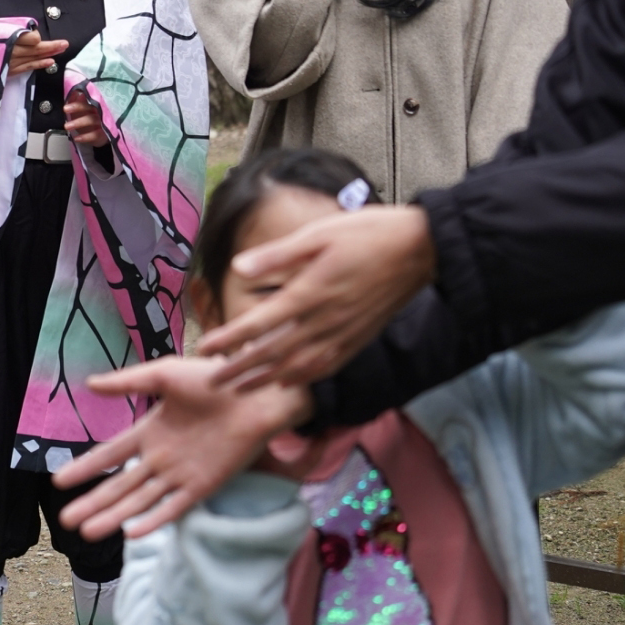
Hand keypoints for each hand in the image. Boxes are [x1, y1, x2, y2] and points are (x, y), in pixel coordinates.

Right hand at [7, 29, 67, 77]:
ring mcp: (12, 62)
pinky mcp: (11, 70)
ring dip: (50, 54)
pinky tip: (51, 61)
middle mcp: (13, 51)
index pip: (33, 38)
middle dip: (52, 46)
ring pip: (35, 57)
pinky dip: (41, 64)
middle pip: (38, 49)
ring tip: (62, 50)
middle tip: (65, 43)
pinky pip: (29, 67)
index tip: (34, 32)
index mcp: (9, 38)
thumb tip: (31, 29)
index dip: (37, 35)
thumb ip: (14, 27)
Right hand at [49, 356, 310, 540]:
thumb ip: (128, 381)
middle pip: (120, 485)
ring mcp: (181, 474)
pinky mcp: (204, 485)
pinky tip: (131, 531)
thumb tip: (89, 384)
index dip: (86, 468)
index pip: (111, 454)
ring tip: (87, 532)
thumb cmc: (213, 378)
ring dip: (114, 516)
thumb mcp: (164, 374)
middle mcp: (162, 458)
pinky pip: (174, 507)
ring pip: (140, 501)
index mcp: (151, 431)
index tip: (59, 482)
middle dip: (93, 502)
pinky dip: (153, 519)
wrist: (255, 391)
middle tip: (66, 521)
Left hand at [63, 91, 107, 146]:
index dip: (76, 101)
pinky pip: (95, 135)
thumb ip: (76, 100)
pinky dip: (85, 137)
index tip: (66, 106)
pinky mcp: (104, 133)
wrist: (103, 134)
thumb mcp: (82, 109)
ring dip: (78, 122)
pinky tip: (76, 138)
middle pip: (90, 107)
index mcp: (94, 103)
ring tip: (67, 126)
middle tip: (65, 109)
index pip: (86, 99)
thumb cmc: (90, 118)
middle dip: (77, 107)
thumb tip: (73, 92)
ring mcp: (103, 122)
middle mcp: (99, 111)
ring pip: (92, 120)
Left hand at [197, 205, 436, 386]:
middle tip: (213, 382)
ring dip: (266, 381)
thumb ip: (277, 256)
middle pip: (273, 354)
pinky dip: (302, 379)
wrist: (419, 250)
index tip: (204, 349)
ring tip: (242, 389)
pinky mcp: (358, 339)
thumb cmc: (366, 234)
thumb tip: (238, 268)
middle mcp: (323, 322)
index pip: (258, 324)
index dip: (229, 338)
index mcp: (308, 294)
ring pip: (297, 368)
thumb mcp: (317, 234)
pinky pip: (325, 368)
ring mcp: (342, 335)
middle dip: (240, 370)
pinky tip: (289, 381)